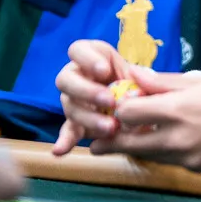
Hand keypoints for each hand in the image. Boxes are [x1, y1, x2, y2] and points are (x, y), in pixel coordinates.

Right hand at [53, 39, 134, 154]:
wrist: (136, 99)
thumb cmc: (134, 79)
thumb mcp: (135, 72)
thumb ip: (135, 75)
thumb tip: (140, 76)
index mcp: (88, 57)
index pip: (77, 50)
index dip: (88, 59)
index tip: (104, 71)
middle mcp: (74, 76)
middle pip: (67, 80)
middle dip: (88, 91)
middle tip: (110, 101)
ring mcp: (72, 99)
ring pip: (70, 106)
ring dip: (89, 118)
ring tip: (110, 127)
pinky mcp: (74, 122)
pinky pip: (67, 131)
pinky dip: (65, 141)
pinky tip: (60, 151)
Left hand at [90, 68, 200, 172]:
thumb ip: (163, 82)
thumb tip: (134, 74)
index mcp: (177, 110)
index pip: (127, 114)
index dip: (118, 109)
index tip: (118, 104)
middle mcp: (177, 138)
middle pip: (128, 144)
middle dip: (112, 140)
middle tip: (100, 139)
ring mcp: (187, 158)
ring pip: (147, 155)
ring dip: (137, 146)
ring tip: (130, 138)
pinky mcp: (197, 169)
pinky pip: (170, 160)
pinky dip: (163, 151)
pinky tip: (169, 139)